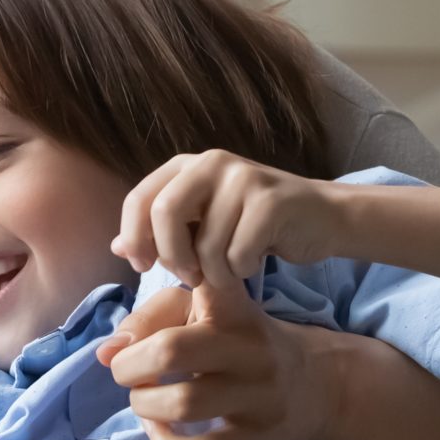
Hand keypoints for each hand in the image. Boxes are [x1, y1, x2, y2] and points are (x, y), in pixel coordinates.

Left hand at [95, 276, 345, 439]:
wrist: (312, 385)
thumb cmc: (239, 341)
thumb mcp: (204, 312)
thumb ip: (150, 319)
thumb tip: (105, 352)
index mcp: (233, 305)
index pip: (199, 280)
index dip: (164, 282)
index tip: (157, 295)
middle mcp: (250, 346)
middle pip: (170, 350)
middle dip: (129, 365)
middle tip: (127, 372)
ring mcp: (260, 394)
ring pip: (182, 404)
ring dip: (143, 406)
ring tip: (144, 401)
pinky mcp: (261, 436)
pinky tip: (162, 432)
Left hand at [112, 151, 347, 289]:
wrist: (323, 216)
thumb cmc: (256, 224)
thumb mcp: (204, 223)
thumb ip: (163, 232)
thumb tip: (116, 248)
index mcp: (188, 165)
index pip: (140, 199)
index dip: (135, 237)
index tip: (144, 266)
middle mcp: (212, 163)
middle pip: (165, 213)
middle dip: (172, 257)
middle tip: (190, 276)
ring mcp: (243, 178)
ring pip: (205, 245)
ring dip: (216, 273)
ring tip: (232, 269)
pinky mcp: (271, 202)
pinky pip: (238, 255)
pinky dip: (243, 271)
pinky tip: (256, 262)